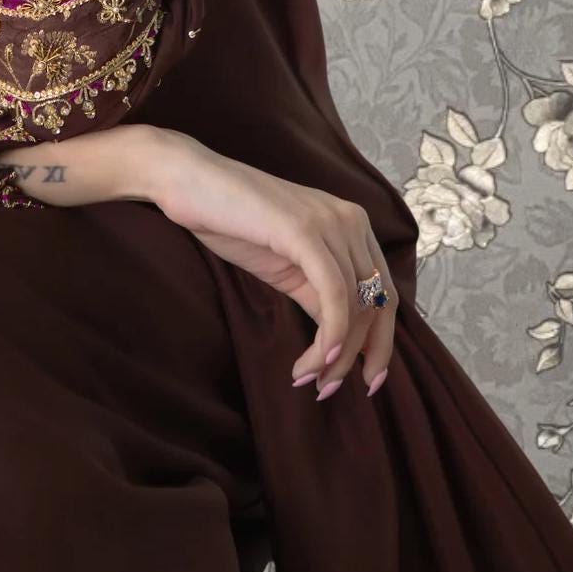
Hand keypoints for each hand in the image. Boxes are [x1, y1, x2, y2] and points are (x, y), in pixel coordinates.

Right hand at [143, 128, 398, 399]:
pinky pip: (333, 295)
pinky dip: (330, 334)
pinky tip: (313, 360)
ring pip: (355, 305)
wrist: (188, 182)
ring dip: (335, 355)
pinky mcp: (305, 232)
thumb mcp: (284, 264)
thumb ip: (317, 292)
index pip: (384, 292)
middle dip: (364, 355)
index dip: (380, 342)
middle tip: (333, 389)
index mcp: (351, 224)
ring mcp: (331, 223)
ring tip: (308, 379)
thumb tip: (341, 338)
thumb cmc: (229, 220)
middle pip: (380, 302)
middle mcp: (352, 220)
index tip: (364, 379)